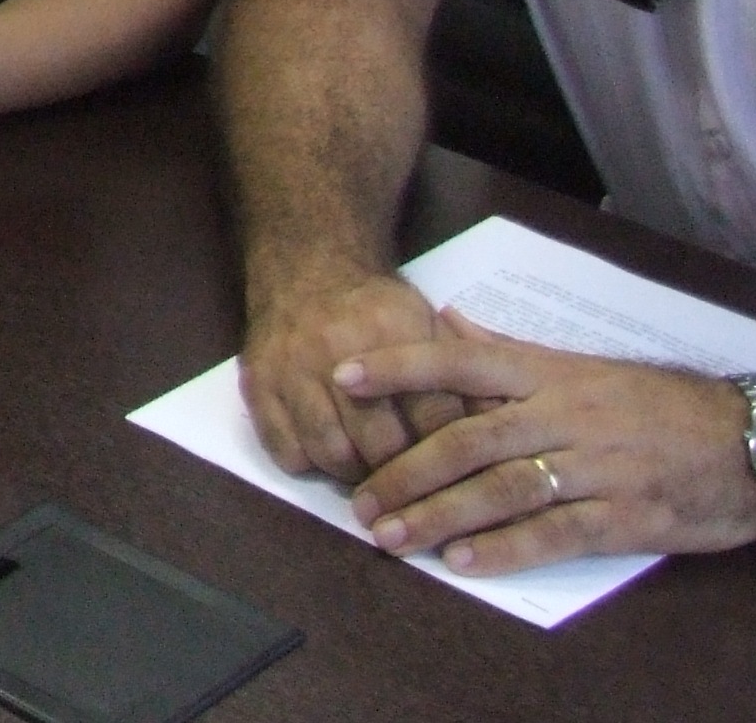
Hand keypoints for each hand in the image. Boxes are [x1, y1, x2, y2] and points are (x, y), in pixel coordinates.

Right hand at [238, 267, 452, 481]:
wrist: (307, 268)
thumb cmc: (377, 308)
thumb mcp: (428, 324)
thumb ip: (463, 375)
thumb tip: (498, 435)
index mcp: (392, 333)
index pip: (435, 418)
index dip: (452, 455)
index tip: (459, 474)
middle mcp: (337, 350)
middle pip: (382, 443)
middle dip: (404, 476)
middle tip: (415, 488)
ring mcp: (291, 369)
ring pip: (331, 452)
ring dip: (356, 476)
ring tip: (371, 474)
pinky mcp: (257, 383)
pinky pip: (285, 450)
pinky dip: (310, 464)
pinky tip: (327, 456)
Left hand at [343, 309, 755, 572]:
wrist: (746, 441)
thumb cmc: (653, 403)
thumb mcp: (582, 365)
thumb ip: (509, 350)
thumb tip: (448, 320)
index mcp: (548, 373)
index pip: (460, 361)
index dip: (399, 367)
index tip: (342, 378)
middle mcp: (564, 414)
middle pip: (468, 438)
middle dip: (406, 470)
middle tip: (359, 500)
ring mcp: (595, 467)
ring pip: (503, 489)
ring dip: (441, 515)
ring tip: (392, 537)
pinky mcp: (626, 516)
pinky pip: (556, 533)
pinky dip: (507, 548)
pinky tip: (464, 562)